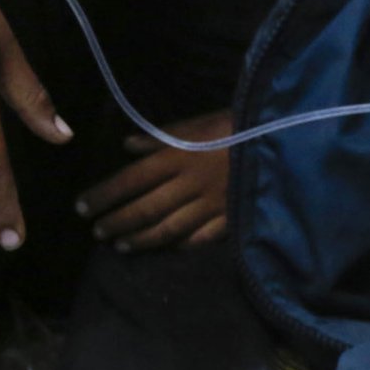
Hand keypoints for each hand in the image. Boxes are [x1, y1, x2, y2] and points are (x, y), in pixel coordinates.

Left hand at [76, 112, 232, 250]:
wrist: (286, 139)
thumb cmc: (240, 124)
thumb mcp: (199, 121)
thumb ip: (163, 135)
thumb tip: (128, 145)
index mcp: (177, 157)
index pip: (129, 180)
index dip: (103, 195)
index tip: (82, 206)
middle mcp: (188, 185)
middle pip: (143, 209)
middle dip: (116, 222)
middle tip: (96, 231)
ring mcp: (210, 206)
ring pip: (167, 229)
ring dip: (139, 240)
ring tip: (120, 246)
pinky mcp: (230, 219)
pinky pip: (199, 237)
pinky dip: (179, 244)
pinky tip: (165, 248)